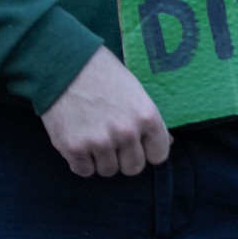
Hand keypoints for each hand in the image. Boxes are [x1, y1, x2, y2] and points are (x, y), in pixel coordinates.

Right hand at [40, 47, 171, 176]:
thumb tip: (170, 142)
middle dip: (125, 159)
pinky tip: (80, 142)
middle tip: (115, 143)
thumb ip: (151, 121)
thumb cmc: (106, 77)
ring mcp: (99, 142)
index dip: (149, 152)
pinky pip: (84, 171)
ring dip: (102, 160)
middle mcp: (126, 132)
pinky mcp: (73, 148)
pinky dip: (82, 162)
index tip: (139, 145)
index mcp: (147, 117)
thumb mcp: (137, 93)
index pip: (159, 156)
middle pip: (133, 168)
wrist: (67, 67)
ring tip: (95, 137)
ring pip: (108, 171)